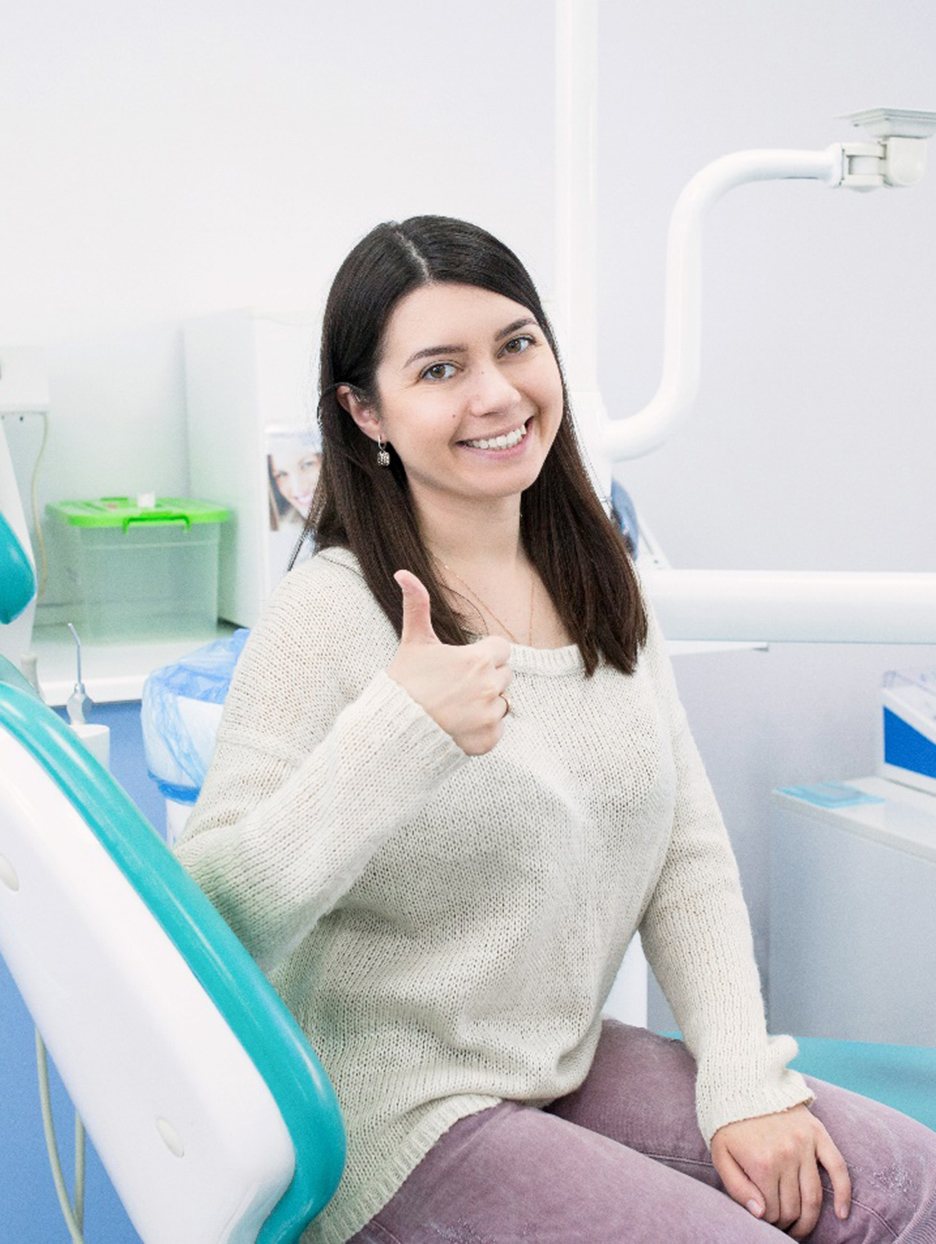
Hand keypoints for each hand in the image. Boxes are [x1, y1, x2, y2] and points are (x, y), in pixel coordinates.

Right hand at [387, 569, 511, 755]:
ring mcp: (490, 715)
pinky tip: (457, 726)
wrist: (394, 728)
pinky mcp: (489, 740)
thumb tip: (403, 572)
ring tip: (455, 707)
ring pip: (501, 703)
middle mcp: (490, 687)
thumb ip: (416, 605)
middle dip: (485, 679)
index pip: (502, 650)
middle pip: (503, 676)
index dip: (485, 655)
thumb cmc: (405, 682)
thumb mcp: (413, 641)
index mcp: (478, 660)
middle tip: (455, 686)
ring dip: (485, 705)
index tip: (463, 664)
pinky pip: (496, 730)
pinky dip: (481, 730)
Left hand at [711, 1104, 850, 1238]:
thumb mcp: (720, 1155)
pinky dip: (843, 1194)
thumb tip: (760, 1215)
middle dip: (788, 1222)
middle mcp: (786, 1156)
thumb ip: (737, 1188)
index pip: (773, 1211)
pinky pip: (838, 1168)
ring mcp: (805, 1144)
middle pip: (794, 1207)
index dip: (769, 1220)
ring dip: (810, 1219)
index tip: (766, 1219)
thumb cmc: (729, 1124)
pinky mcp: (818, 1133)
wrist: (744, 1084)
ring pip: (814, 1196)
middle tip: (783, 1225)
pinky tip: (842, 1214)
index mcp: (761, 1163)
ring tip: (802, 1228)